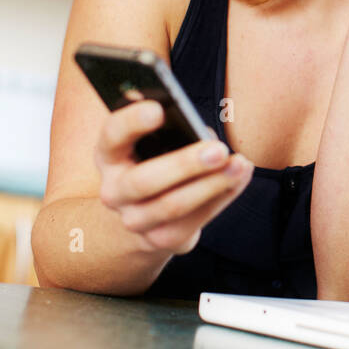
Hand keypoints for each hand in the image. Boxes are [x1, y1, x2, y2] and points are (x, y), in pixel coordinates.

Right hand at [94, 99, 253, 254]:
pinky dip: (221, 198)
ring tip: (239, 165)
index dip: (132, 121)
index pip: (113, 134)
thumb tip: (200, 133)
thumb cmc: (156, 161)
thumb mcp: (153, 141)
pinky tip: (239, 178)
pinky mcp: (160, 239)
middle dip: (184, 164)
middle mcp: (113, 190)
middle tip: (219, 150)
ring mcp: (134, 220)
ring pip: (172, 206)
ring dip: (211, 185)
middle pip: (144, 180)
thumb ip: (171, 130)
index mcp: (109, 154)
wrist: (146, 214)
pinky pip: (193, 222)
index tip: (158, 109)